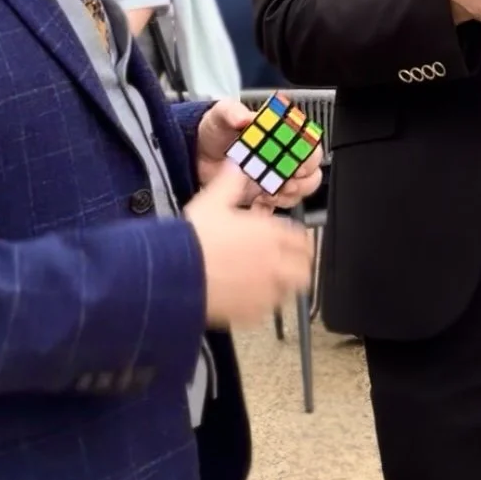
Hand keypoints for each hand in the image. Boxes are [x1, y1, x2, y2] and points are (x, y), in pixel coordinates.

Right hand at [184, 164, 314, 328]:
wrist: (176, 273)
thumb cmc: (195, 238)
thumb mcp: (213, 199)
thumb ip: (230, 182)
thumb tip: (235, 166)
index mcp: (270, 234)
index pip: (302, 239)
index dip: (302, 240)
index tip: (298, 242)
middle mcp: (274, 263)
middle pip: (304, 270)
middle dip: (300, 266)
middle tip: (292, 265)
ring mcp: (264, 291)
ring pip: (290, 293)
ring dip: (285, 286)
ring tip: (273, 282)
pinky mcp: (250, 313)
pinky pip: (267, 311)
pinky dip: (264, 305)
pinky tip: (252, 298)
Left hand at [195, 98, 323, 212]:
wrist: (195, 155)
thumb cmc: (214, 131)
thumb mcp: (220, 115)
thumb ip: (232, 111)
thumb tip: (244, 116)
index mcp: (280, 132)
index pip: (308, 143)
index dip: (308, 154)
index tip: (297, 162)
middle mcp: (282, 155)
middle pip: (311, 170)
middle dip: (303, 179)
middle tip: (286, 181)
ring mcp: (274, 176)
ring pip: (300, 190)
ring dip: (290, 195)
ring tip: (271, 192)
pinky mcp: (263, 195)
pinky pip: (279, 206)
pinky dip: (273, 207)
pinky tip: (259, 202)